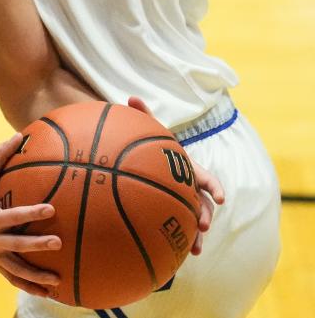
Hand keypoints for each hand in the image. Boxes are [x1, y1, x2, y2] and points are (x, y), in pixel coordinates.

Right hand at [0, 133, 60, 296]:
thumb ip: (1, 154)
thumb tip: (19, 134)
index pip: (14, 215)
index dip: (32, 212)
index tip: (51, 209)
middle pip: (17, 245)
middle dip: (38, 245)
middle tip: (59, 243)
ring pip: (16, 269)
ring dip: (36, 277)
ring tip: (57, 281)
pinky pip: (13, 277)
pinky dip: (29, 286)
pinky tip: (48, 292)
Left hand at [127, 96, 224, 253]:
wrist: (142, 161)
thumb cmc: (147, 146)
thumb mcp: (147, 131)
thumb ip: (143, 115)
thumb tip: (131, 97)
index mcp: (187, 168)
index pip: (205, 177)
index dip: (214, 187)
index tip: (221, 197)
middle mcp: (188, 186)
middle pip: (203, 202)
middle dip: (206, 214)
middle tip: (202, 225)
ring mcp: (182, 201)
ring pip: (194, 219)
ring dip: (197, 234)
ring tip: (195, 250)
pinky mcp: (172, 213)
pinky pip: (179, 228)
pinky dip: (181, 241)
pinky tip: (176, 255)